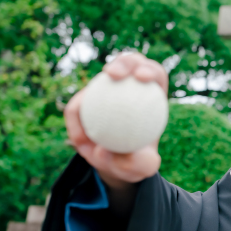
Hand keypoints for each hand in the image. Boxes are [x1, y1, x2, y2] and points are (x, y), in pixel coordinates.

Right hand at [64, 53, 168, 188]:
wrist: (116, 164)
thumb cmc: (134, 162)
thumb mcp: (140, 168)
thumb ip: (135, 163)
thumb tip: (108, 151)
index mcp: (153, 96)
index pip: (155, 74)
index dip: (149, 68)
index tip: (141, 77)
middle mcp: (131, 87)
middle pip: (129, 64)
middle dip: (123, 62)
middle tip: (112, 75)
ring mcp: (109, 91)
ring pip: (97, 82)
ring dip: (88, 90)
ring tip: (83, 106)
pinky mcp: (88, 100)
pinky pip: (78, 104)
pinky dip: (76, 113)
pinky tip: (75, 130)